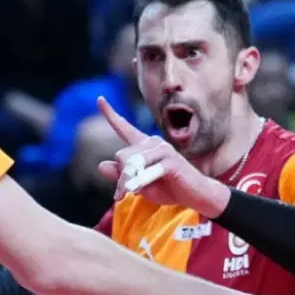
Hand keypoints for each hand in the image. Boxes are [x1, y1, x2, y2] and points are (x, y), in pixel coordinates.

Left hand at [95, 97, 229, 216]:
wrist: (194, 196)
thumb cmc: (168, 188)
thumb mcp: (139, 184)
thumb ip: (121, 176)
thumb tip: (100, 165)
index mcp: (144, 146)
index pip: (124, 128)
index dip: (110, 114)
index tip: (100, 98)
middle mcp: (152, 143)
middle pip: (121, 156)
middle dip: (120, 177)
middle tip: (120, 194)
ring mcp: (162, 149)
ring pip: (131, 163)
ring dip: (127, 182)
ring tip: (131, 193)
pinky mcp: (171, 160)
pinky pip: (147, 171)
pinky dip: (140, 182)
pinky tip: (138, 189)